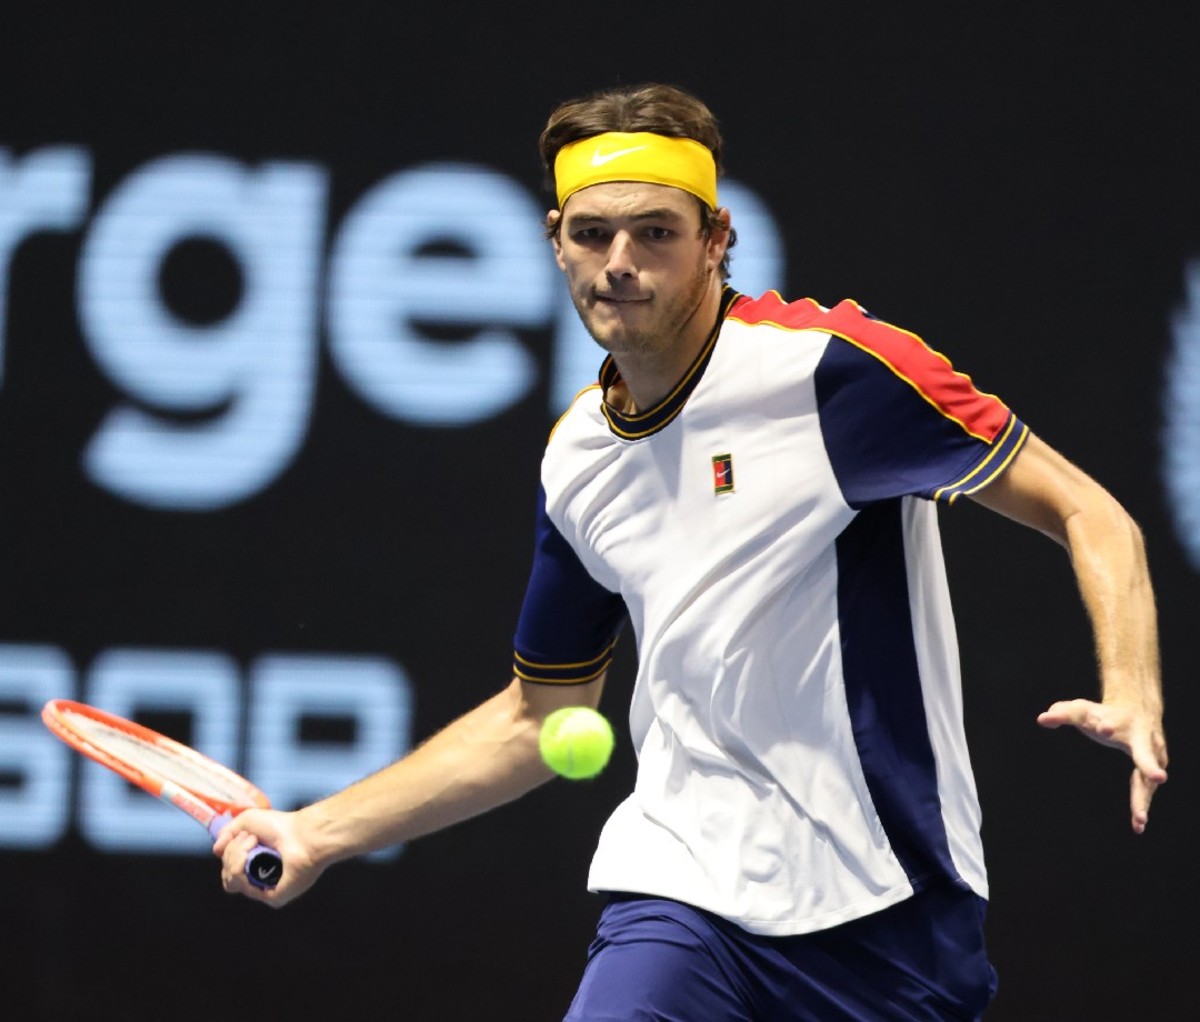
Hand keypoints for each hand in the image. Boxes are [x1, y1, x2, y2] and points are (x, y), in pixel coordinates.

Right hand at [213, 807, 324, 905]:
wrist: (302, 833)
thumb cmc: (281, 825)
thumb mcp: (247, 820)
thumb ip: (228, 832)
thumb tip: (216, 850)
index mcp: (255, 865)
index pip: (228, 870)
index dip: (229, 853)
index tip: (243, 835)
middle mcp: (259, 879)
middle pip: (227, 876)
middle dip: (232, 852)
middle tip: (252, 837)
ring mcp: (266, 890)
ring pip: (232, 881)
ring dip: (237, 857)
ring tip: (254, 842)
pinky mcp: (274, 898)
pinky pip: (246, 888)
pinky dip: (243, 869)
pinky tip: (254, 854)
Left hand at [1037, 698, 1167, 833]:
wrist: (1139, 711)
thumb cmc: (1104, 714)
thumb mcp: (1082, 710)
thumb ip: (1061, 714)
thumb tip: (1041, 720)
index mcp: (1122, 722)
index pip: (1113, 723)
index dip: (1108, 726)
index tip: (1104, 729)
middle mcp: (1144, 740)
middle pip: (1146, 754)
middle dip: (1150, 765)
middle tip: (1159, 777)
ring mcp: (1154, 757)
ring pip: (1148, 780)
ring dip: (1143, 799)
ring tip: (1139, 819)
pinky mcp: (1153, 771)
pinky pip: (1146, 790)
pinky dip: (1142, 806)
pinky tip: (1137, 826)